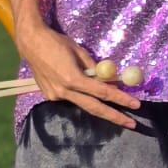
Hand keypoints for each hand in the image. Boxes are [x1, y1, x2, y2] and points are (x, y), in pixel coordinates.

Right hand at [16, 19, 141, 128]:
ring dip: (99, 107)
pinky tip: (85, 91)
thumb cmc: (57, 43)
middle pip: (94, 108)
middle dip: (114, 116)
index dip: (121, 99)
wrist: (30, 43)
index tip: (136, 104)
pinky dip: (82, 96)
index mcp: (73, 79)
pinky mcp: (49, 95)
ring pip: (83, 104)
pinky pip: (71, 98)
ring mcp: (55, 95)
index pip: (103, 92)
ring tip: (116, 111)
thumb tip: (111, 80)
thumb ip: (95, 69)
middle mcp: (64, 91)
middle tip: (132, 124)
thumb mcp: (80, 52)